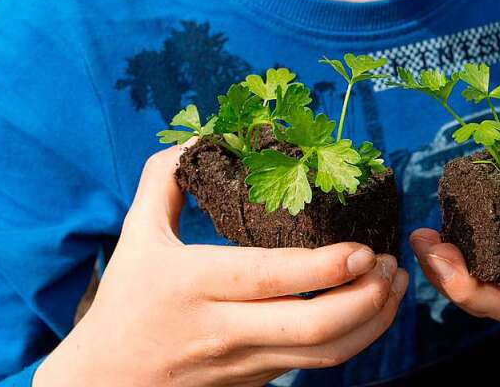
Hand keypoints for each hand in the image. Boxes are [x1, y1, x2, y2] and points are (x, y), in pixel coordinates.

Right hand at [35, 137, 407, 386]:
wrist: (104, 383)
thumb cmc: (125, 300)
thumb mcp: (136, 233)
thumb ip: (165, 179)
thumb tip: (199, 137)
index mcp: (198, 284)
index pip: (270, 280)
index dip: (323, 268)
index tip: (362, 248)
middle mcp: (227, 329)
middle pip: (312, 329)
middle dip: (365, 300)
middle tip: (390, 264)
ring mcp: (246, 362)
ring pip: (323, 356)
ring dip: (371, 322)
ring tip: (395, 285)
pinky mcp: (256, 381)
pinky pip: (313, 364)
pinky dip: (352, 339)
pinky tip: (369, 308)